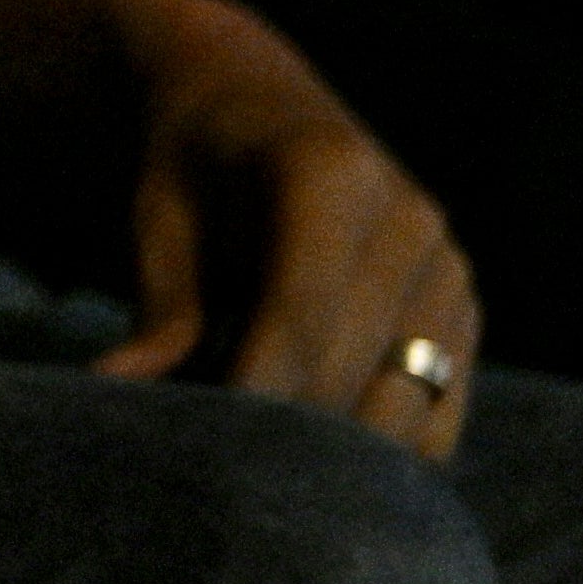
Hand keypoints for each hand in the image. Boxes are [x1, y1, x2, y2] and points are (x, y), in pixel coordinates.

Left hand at [98, 0, 473, 458]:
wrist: (258, 109)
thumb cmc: (193, 171)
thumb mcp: (161, 220)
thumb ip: (161, 312)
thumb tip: (117, 391)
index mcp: (330, 175)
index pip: (299, 313)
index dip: (255, 391)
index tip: (210, 449)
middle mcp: (409, 221)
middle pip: (352, 368)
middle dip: (284, 433)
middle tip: (221, 474)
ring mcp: (449, 272)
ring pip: (405, 408)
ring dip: (334, 452)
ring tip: (261, 462)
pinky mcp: (466, 317)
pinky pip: (436, 419)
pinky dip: (381, 452)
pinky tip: (317, 452)